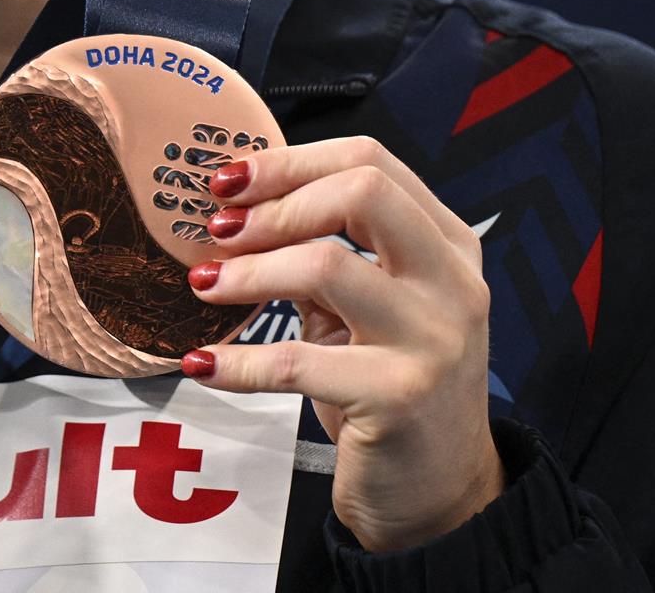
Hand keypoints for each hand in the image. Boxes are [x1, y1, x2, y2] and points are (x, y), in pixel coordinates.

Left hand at [180, 136, 503, 550]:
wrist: (441, 492)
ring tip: (203, 285)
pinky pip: (296, 363)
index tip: (227, 180)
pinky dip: (238, 361)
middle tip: (217, 231)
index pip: (370, 162)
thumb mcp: (369, 308)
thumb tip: (234, 211)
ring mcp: (432, 339)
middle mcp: (451, 283)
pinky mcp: (399, 397)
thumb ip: (325, 254)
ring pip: (326, 266)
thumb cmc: (392, 386)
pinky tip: (203, 362)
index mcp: (447, 244)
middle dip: (274, 204)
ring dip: (248, 272)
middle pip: (362, 193)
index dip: (289, 162)